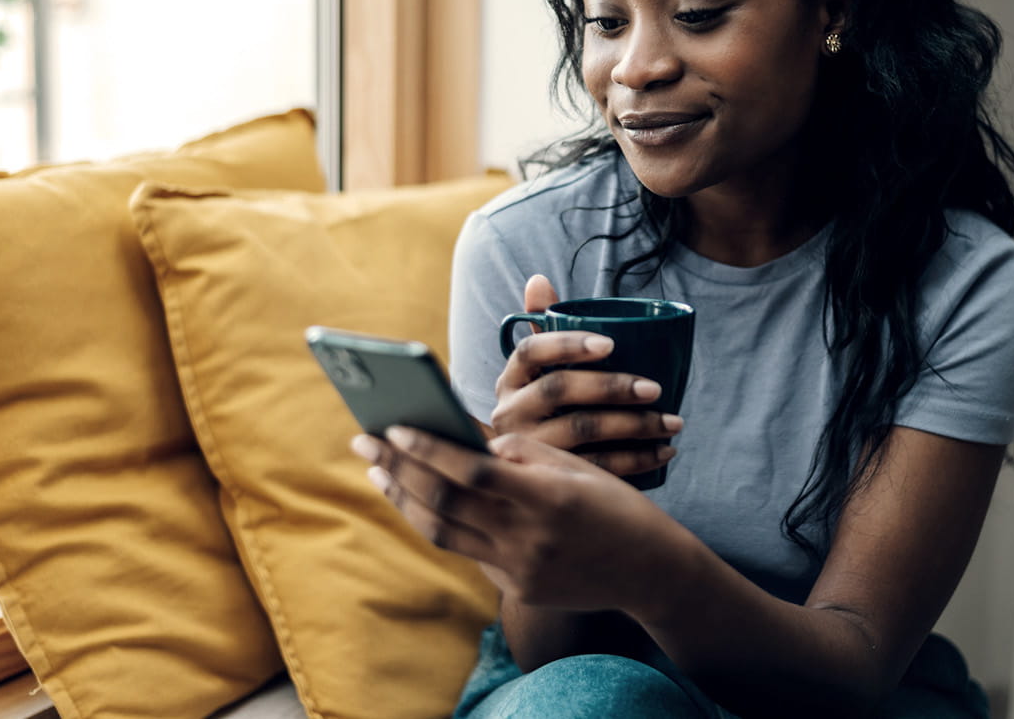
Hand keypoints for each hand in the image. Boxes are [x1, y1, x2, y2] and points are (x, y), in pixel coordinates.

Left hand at [353, 427, 684, 612]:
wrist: (648, 568)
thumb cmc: (613, 503)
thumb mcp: (573, 465)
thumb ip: (519, 452)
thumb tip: (464, 435)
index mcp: (546, 498)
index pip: (472, 471)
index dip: (428, 449)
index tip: (394, 426)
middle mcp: (528, 538)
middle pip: (444, 502)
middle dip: (397, 468)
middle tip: (365, 440)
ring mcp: (519, 568)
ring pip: (442, 532)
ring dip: (403, 498)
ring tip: (379, 471)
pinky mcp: (516, 587)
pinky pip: (465, 549)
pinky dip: (436, 520)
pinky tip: (418, 498)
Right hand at [491, 274, 682, 477]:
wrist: (530, 472)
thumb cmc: (548, 406)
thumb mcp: (541, 370)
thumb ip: (544, 326)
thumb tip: (539, 280)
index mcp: (510, 377)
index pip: (531, 350)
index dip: (569, 344)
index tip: (611, 344)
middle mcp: (510, 412)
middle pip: (559, 390)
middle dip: (611, 386)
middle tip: (655, 388)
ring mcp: (528, 449)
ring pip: (581, 432)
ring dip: (634, 426)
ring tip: (673, 422)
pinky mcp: (551, 480)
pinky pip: (596, 468)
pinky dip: (636, 460)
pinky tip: (665, 451)